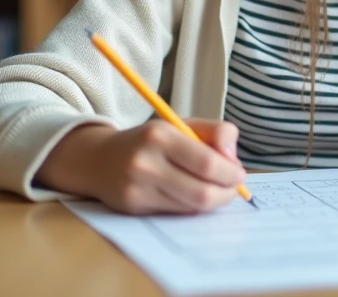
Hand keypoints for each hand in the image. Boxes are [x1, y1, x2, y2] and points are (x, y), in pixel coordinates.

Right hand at [36, 119, 246, 214]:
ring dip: (212, 202)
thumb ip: (215, 132)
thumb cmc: (149, 141)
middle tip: (233, 188)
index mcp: (160, 135)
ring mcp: (137, 189)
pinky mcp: (133, 208)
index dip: (230, 173)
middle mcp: (145, 163)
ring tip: (217, 191)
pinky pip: (175, 213)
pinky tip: (193, 197)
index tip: (239, 174)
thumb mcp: (180, 125)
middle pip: (202, 192)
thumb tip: (234, 160)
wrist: (98, 159)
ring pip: (190, 207)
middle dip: (226, 193)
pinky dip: (192, 207)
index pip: (207, 163)